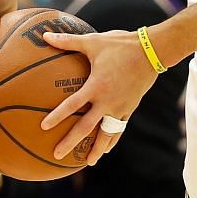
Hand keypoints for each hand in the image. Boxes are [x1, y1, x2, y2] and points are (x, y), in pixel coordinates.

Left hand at [39, 28, 157, 162]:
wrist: (153, 51)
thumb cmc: (121, 45)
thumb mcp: (93, 41)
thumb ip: (68, 41)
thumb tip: (45, 35)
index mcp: (96, 87)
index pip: (72, 105)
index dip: (57, 116)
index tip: (44, 128)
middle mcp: (108, 102)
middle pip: (87, 127)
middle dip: (71, 142)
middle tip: (57, 155)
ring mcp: (121, 107)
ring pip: (107, 134)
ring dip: (97, 149)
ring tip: (88, 162)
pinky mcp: (131, 108)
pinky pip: (120, 128)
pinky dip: (112, 139)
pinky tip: (107, 148)